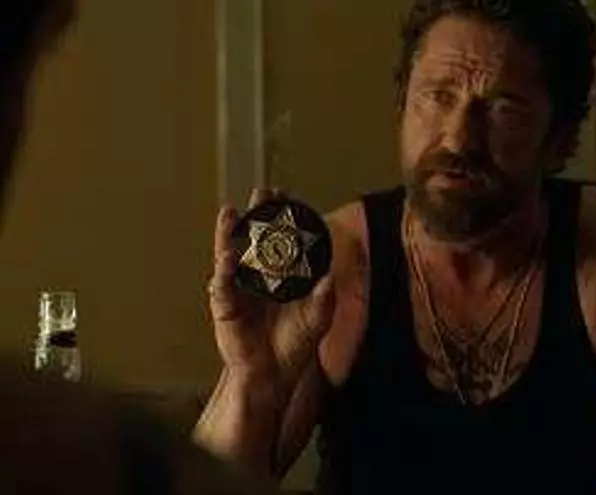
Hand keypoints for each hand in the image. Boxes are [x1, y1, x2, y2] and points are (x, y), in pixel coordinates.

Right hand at [207, 188, 334, 380]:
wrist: (274, 374)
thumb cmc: (295, 343)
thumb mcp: (317, 320)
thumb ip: (323, 300)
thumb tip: (328, 279)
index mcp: (282, 274)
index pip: (281, 239)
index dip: (283, 217)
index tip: (287, 196)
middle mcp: (258, 275)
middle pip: (254, 238)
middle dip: (257, 215)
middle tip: (262, 193)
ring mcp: (240, 288)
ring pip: (231, 254)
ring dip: (230, 234)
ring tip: (231, 214)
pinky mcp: (225, 306)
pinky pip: (222, 286)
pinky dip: (223, 272)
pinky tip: (227, 258)